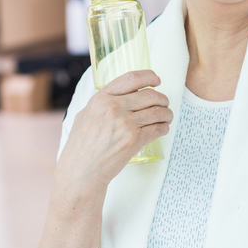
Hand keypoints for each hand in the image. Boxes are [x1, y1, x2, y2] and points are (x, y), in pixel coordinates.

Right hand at [57, 70, 171, 192]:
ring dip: (167, 113)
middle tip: (163, 103)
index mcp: (101, 99)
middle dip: (162, 98)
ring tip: (166, 116)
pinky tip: (162, 128)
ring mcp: (126, 124)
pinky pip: (158, 128)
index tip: (156, 80)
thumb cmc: (81, 146)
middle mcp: (114, 108)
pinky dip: (164, 127)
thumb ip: (102, 104)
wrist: (81, 171)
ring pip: (158, 111)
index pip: (131, 78)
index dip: (149, 76)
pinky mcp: (134, 140)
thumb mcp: (85, 115)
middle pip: (150, 95)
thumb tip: (121, 96)